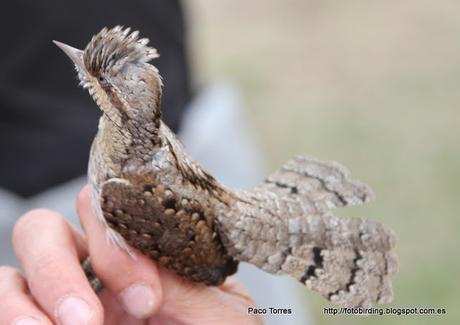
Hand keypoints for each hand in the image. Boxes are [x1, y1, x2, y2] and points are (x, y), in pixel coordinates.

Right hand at [0, 186, 261, 323]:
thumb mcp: (221, 316)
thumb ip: (185, 284)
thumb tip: (142, 256)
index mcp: (144, 258)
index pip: (107, 211)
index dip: (116, 240)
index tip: (144, 294)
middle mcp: (98, 275)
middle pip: (45, 230)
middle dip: (57, 266)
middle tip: (88, 318)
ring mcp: (68, 303)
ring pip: (14, 275)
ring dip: (26, 300)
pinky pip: (9, 313)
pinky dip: (16, 318)